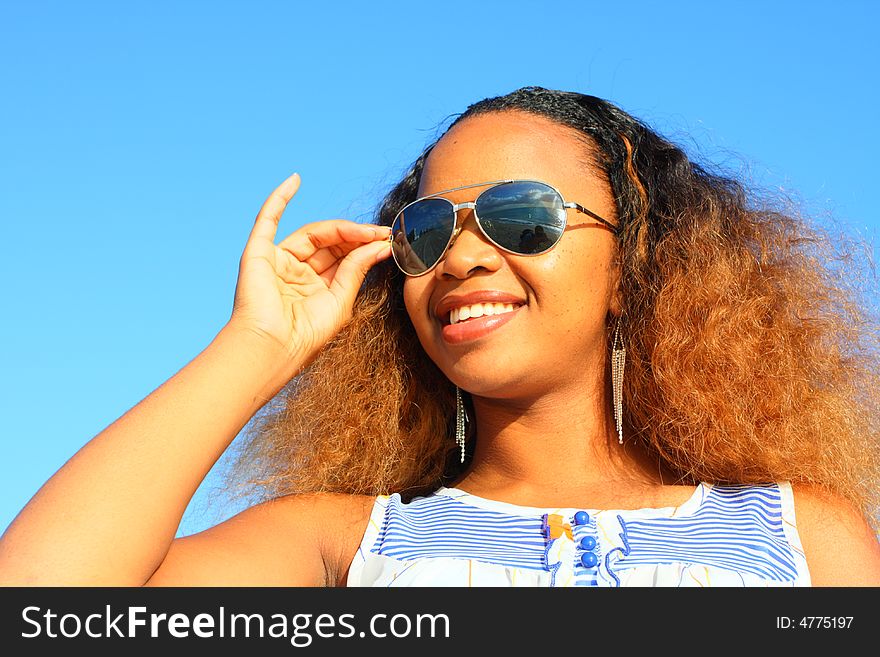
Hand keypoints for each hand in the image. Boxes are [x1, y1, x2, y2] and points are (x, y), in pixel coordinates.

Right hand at [227, 173, 391, 366]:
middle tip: (383, 233)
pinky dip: (279, 198)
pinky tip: (296, 180)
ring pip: (312, 233)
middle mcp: (297, 273)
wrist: (273, 347)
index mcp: (316, 287)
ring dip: (340, 227)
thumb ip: (356, 269)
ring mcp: (277, 261)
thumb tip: (380, 244)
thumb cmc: (306, 335)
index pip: (344, 258)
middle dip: (357, 236)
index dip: (365, 247)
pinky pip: (267, 219)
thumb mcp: (341, 300)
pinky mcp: (258, 253)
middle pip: (331, 243)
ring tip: (366, 230)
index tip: (388, 241)